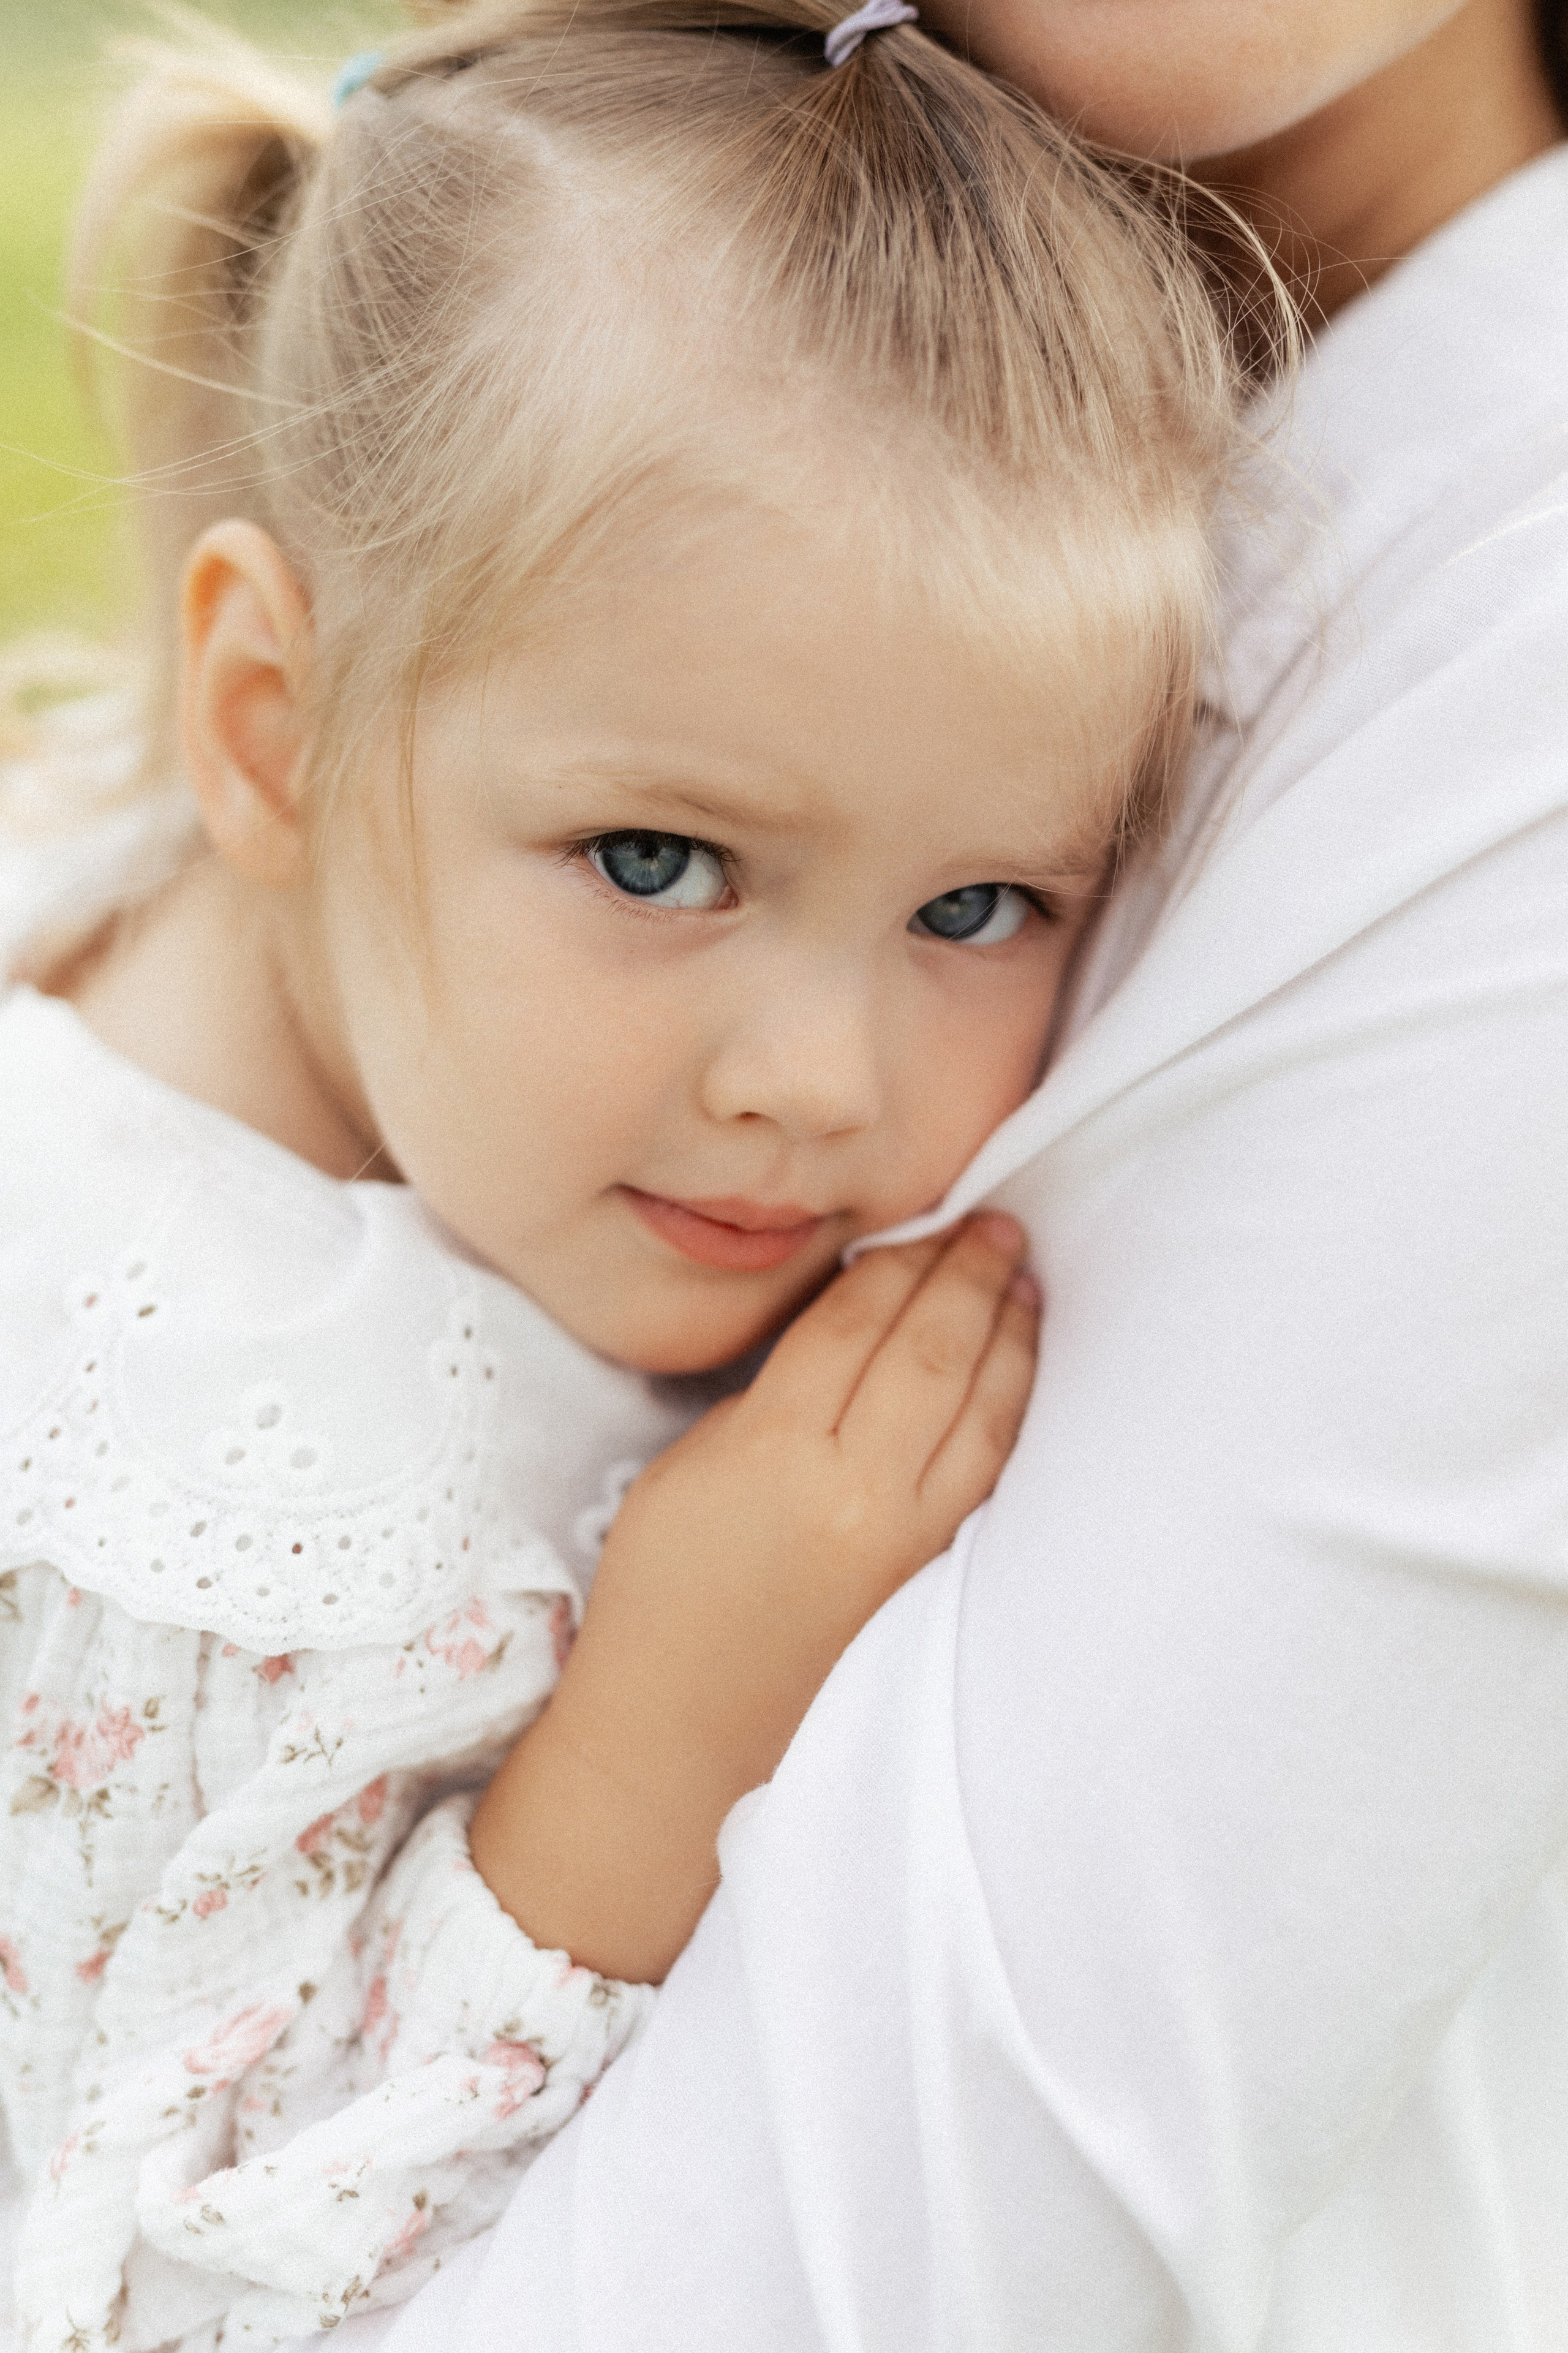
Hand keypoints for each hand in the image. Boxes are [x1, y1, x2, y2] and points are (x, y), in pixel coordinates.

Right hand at [471, 1213, 1038, 1980]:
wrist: (680, 1745)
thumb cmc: (662, 1605)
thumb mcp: (686, 1476)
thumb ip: (767, 1402)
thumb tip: (844, 1346)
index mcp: (775, 1453)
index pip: (855, 1322)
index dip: (897, 1261)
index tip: (927, 1220)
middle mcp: (854, 1490)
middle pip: (931, 1351)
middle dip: (969, 1276)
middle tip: (998, 1226)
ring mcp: (904, 1540)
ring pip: (980, 1408)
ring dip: (1009, 1334)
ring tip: (1024, 1279)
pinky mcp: (929, 1581)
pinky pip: (985, 1470)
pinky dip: (1008, 1407)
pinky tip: (1018, 1369)